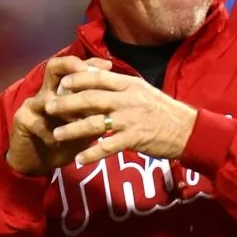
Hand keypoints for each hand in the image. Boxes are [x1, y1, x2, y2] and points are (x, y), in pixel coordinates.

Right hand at [6, 56, 112, 175]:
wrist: (37, 160)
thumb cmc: (65, 141)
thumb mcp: (85, 125)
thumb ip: (97, 113)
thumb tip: (120, 104)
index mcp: (62, 89)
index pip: (75, 67)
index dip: (91, 63)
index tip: (109, 66)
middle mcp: (46, 91)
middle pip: (54, 67)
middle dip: (70, 67)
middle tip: (86, 72)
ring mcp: (32, 104)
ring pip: (46, 97)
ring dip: (64, 108)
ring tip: (79, 119)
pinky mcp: (22, 121)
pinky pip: (37, 123)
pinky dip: (49, 133)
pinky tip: (57, 142)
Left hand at [47, 70, 197, 164]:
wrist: (188, 130)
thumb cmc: (165, 111)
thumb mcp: (144, 92)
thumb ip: (123, 88)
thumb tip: (101, 82)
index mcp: (130, 84)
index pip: (99, 78)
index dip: (78, 79)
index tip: (62, 83)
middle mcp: (127, 99)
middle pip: (91, 99)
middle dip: (67, 103)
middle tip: (49, 107)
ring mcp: (130, 119)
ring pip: (94, 123)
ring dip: (73, 130)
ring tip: (57, 135)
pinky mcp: (134, 138)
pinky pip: (108, 146)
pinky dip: (92, 153)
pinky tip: (80, 159)